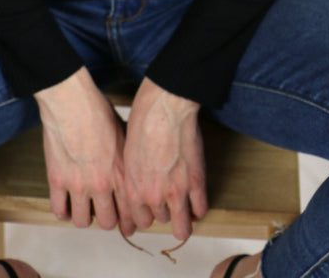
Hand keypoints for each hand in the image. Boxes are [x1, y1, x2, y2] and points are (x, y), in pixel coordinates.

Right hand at [34, 67, 133, 233]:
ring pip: (82, 222)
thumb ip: (128, 159)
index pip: (131, 212)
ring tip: (84, 207)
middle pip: (107, 222)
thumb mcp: (124, 134)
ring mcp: (78, 184)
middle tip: (104, 212)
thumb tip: (134, 171)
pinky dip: (62, 211)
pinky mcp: (57, 180)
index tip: (127, 223)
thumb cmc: (98, 111)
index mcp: (121, 173)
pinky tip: (66, 203)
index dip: (130, 222)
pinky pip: (58, 211)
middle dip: (107, 219)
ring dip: (84, 216)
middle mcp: (102, 184)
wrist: (72, 101)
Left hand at [123, 76, 207, 239]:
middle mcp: (153, 196)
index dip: (146, 215)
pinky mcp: (195, 181)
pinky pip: (200, 209)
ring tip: (182, 201)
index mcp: (133, 189)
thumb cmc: (143, 122)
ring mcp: (176, 191)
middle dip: (162, 211)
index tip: (151, 211)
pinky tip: (196, 204)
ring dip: (181, 211)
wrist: (164, 107)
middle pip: (159, 220)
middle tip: (166, 200)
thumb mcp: (128, 155)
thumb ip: (134, 178)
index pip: (139, 220)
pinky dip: (198, 210)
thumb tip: (140, 186)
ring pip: (180, 223)